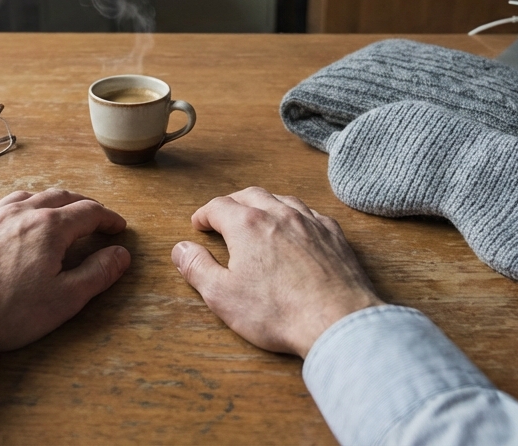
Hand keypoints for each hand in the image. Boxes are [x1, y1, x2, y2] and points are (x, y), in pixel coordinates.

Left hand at [0, 188, 129, 362]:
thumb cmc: (4, 311)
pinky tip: (15, 222)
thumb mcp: (63, 299)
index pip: (89, 212)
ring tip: (58, 213)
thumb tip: (121, 255)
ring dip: (49, 202)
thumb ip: (97, 274)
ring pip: (28, 197)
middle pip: (60, 197)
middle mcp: (21, 211)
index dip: (108, 219)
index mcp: (50, 227)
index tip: (118, 227)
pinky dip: (18, 209)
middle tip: (95, 218)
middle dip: (82, 205)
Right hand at [172, 187, 384, 357]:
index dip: (204, 214)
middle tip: (223, 216)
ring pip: (282, 199)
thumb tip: (180, 248)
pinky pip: (310, 213)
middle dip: (232, 203)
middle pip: (250, 195)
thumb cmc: (278, 312)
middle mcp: (280, 214)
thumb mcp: (222, 295)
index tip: (198, 224)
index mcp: (248, 225)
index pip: (218, 206)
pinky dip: (296, 215)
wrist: (337, 322)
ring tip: (257, 216)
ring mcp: (310, 222)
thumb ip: (197, 268)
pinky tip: (296, 227)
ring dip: (265, 204)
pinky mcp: (334, 235)